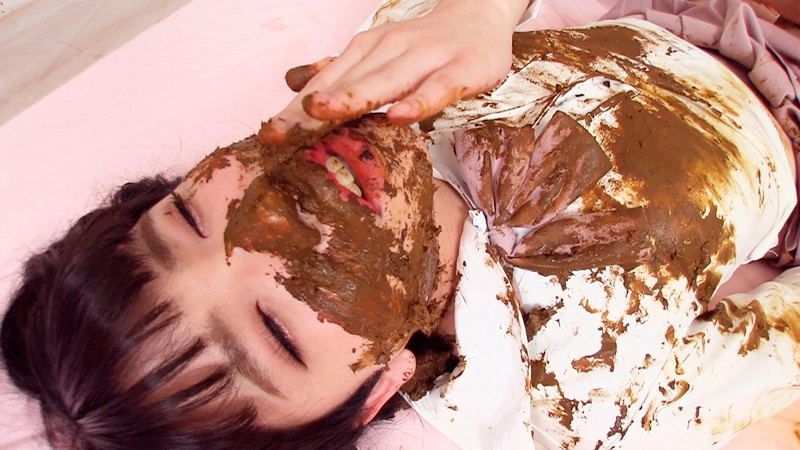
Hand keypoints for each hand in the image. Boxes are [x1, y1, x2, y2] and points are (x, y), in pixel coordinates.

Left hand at [259, 0, 527, 145]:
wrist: (480, 15)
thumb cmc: (424, 45)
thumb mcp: (378, 53)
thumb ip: (341, 71)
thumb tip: (293, 82)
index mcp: (367, 50)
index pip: (326, 83)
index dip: (296, 110)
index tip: (268, 135)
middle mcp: (390, 50)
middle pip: (347, 83)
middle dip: (311, 108)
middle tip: (279, 131)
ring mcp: (426, 59)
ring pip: (386, 81)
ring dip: (353, 97)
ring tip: (322, 114)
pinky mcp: (460, 70)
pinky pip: (437, 89)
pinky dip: (419, 102)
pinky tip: (399, 118)